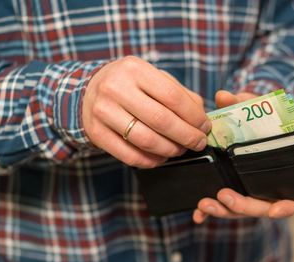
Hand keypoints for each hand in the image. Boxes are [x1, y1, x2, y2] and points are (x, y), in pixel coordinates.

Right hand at [82, 56, 210, 167]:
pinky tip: (161, 157)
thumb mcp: (152, 77)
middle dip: (187, 136)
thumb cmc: (129, 84)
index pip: (173, 97)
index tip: (204, 127)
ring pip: (146, 140)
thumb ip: (179, 93)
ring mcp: (103, 111)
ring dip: (170, 150)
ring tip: (181, 149)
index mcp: (135, 69)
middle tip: (198, 143)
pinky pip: (129, 155)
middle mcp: (115, 88)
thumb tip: (201, 116)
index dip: (194, 116)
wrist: (89, 90)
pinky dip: (151, 161)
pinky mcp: (96, 133)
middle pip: (161, 120)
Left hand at [192, 90, 293, 223]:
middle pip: (258, 207)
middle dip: (241, 206)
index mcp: (280, 172)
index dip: (286, 206)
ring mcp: (247, 191)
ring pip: (238, 210)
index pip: (291, 197)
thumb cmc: (261, 119)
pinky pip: (221, 206)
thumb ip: (244, 102)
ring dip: (222, 210)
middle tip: (223, 196)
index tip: (276, 210)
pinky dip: (210, 212)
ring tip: (203, 204)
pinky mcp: (231, 190)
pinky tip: (197, 214)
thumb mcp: (257, 108)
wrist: (250, 124)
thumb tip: (222, 96)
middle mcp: (265, 187)